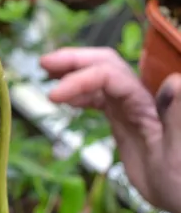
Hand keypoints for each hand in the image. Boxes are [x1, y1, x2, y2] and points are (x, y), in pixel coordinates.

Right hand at [40, 47, 180, 212]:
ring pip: (100, 77)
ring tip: (47, 73)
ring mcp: (131, 107)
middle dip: (75, 61)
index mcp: (149, 102)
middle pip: (105, 65)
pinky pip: (100, 96)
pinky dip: (80, 92)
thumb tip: (175, 81)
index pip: (110, 76)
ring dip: (74, 72)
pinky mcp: (125, 118)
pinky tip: (65, 98)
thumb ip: (177, 115)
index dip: (80, 80)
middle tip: (44, 63)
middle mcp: (140, 98)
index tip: (53, 96)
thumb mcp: (177, 152)